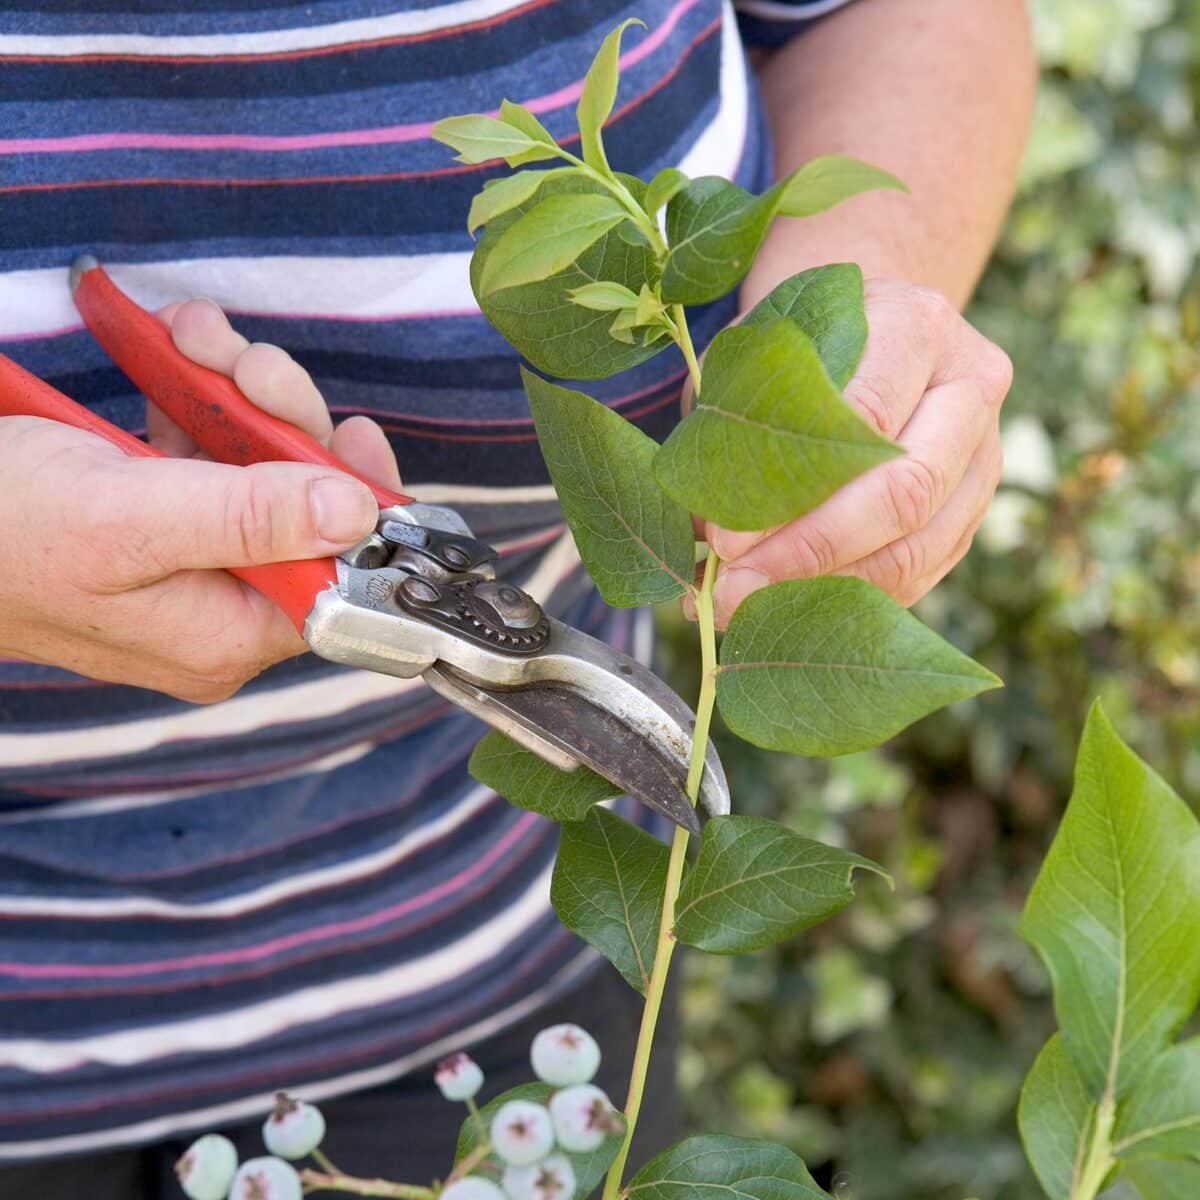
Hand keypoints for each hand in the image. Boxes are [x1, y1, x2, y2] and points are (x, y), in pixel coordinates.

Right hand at [0, 299, 400, 700]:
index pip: (337, 577)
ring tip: (191, 337)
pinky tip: (171, 349)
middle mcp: (214, 605)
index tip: (355, 434)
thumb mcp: (126, 518)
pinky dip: (193, 393)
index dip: (357, 504)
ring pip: (255, 466)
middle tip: (247, 364)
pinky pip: (203, 450)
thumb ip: (248, 516)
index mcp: (222, 634)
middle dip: (280, 421)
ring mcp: (183, 557)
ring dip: (234, 389)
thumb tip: (356, 514)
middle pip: (302, 510)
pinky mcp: (150, 515)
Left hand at [706, 279, 1011, 626]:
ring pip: (919, 547)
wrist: (870, 328)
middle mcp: (970, 386)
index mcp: (916, 325)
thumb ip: (733, 424)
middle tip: (737, 588)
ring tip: (749, 607)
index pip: (863, 418)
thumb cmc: (798, 344)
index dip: (791, 488)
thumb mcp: (755, 355)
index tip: (724, 538)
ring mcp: (983, 455)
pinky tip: (787, 609)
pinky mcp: (973, 510)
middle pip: (907, 491)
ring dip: (828, 589)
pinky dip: (850, 598)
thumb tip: (707, 531)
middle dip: (814, 552)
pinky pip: (919, 574)